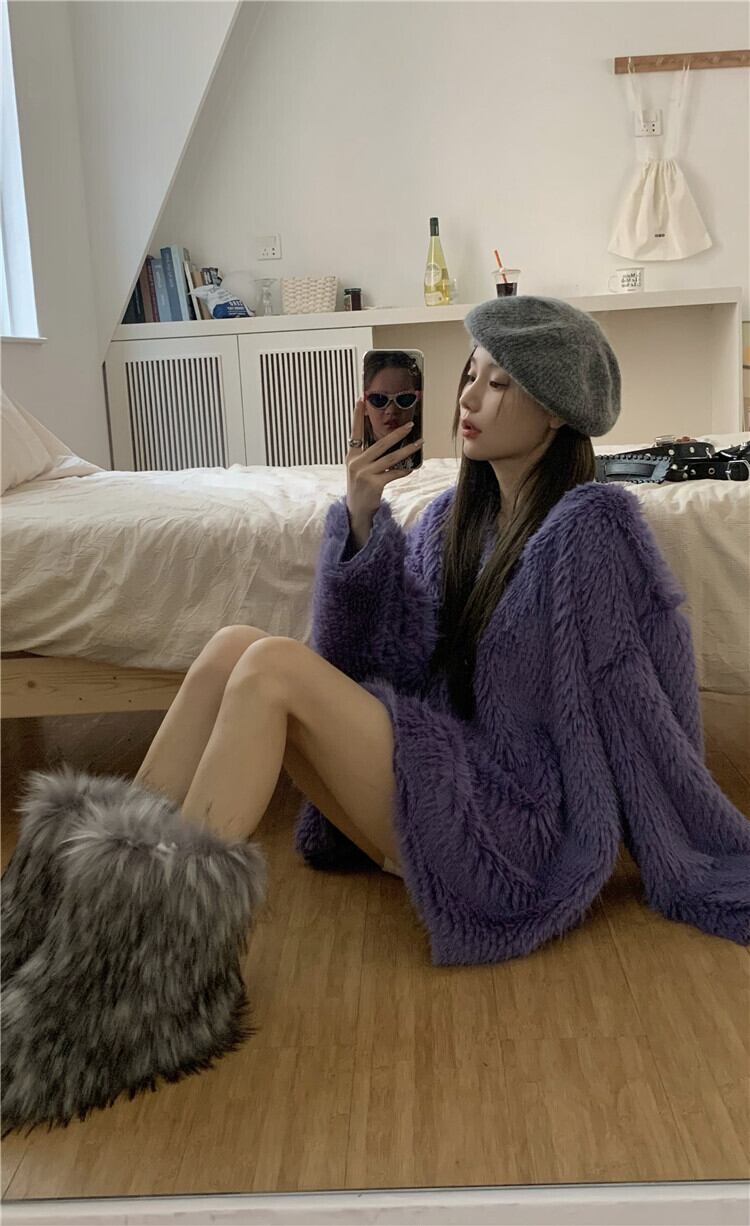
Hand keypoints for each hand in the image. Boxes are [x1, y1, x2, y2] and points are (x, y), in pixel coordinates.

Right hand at [346, 397, 421, 541]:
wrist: (356, 511)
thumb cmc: (360, 488)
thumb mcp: (359, 469)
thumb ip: (368, 456)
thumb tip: (386, 444)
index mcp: (352, 456)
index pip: (356, 432)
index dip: (358, 416)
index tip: (361, 400)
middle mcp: (356, 462)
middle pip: (380, 443)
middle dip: (396, 433)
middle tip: (410, 424)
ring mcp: (364, 473)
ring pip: (391, 458)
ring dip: (407, 450)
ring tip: (419, 443)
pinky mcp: (373, 484)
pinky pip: (393, 474)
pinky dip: (403, 471)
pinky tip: (411, 468)